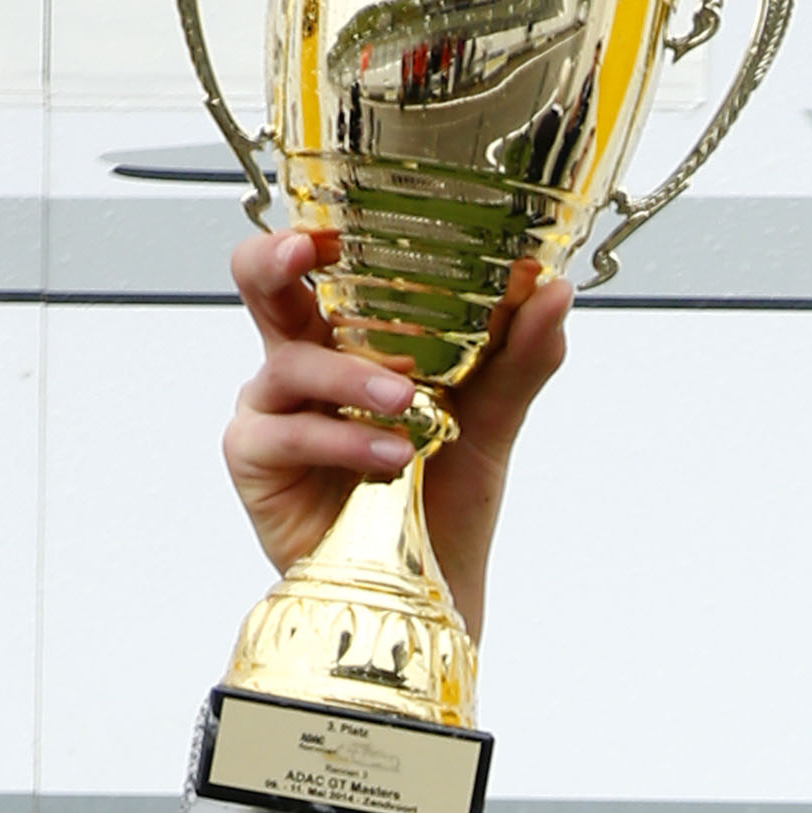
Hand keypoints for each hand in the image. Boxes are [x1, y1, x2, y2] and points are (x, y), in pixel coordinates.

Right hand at [225, 225, 570, 644]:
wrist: (434, 591)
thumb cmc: (445, 502)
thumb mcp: (491, 422)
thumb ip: (519, 358)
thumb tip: (555, 290)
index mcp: (346, 338)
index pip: (317, 266)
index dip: (315, 231)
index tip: (340, 220)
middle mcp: (301, 364)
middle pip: (258, 283)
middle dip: (273, 258)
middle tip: (307, 253)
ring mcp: (273, 411)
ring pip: (290, 365)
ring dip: (350, 379)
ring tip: (408, 406)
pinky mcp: (257, 462)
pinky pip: (284, 435)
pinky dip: (341, 441)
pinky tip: (389, 457)